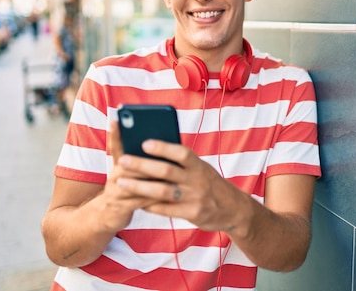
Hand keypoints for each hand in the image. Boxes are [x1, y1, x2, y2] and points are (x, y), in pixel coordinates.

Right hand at [98, 121, 164, 231]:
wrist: (108, 215)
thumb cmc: (128, 188)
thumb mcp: (130, 173)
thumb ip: (143, 159)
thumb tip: (159, 142)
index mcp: (118, 165)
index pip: (116, 146)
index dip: (116, 134)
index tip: (116, 121)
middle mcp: (114, 176)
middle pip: (129, 165)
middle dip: (145, 161)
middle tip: (162, 156)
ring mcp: (115, 192)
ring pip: (135, 184)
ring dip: (152, 181)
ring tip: (170, 177)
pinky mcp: (120, 208)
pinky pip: (140, 202)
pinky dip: (154, 198)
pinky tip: (168, 196)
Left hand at [111, 126, 246, 231]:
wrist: (234, 209)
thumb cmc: (211, 184)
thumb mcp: (202, 169)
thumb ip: (183, 162)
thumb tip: (153, 149)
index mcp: (199, 165)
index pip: (181, 153)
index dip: (163, 147)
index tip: (144, 142)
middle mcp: (198, 180)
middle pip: (167, 171)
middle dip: (142, 165)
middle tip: (122, 160)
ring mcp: (195, 197)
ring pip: (163, 191)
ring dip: (140, 186)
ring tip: (121, 182)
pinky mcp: (193, 213)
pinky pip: (166, 209)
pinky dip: (150, 205)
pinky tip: (137, 202)